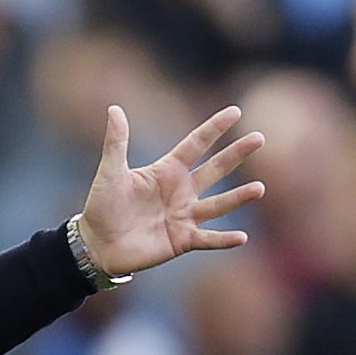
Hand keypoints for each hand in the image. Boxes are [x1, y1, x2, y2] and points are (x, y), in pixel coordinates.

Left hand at [74, 102, 264, 281]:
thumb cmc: (102, 207)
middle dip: (236, 154)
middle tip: (259, 138)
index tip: (235, 111)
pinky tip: (242, 237)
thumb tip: (114, 109)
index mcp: (167, 170)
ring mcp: (185, 216)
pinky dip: (224, 239)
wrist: (96, 245)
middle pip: (215, 169)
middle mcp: (182, 191)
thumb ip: (116, 143)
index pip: (196, 144)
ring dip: (238, 197)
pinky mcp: (182, 240)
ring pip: (218, 204)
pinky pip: (208, 239)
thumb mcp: (110, 173)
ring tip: (259, 188)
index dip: (214, 128)